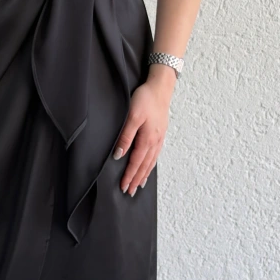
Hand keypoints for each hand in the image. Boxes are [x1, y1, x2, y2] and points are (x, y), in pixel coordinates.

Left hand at [112, 72, 173, 194]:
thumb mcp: (132, 116)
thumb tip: (119, 155)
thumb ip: (126, 136)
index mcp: (147, 139)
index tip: (123, 187)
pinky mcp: (160, 134)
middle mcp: (155, 142)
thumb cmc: (145, 99)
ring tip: (139, 185)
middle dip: (136, 180)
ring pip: (151, 162)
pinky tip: (149, 166)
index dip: (129, 175)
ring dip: (144, 174)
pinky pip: (155, 154)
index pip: (136, 162)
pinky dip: (151, 164)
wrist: (160, 87)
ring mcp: (159, 138)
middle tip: (130, 192)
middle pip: (144, 166)